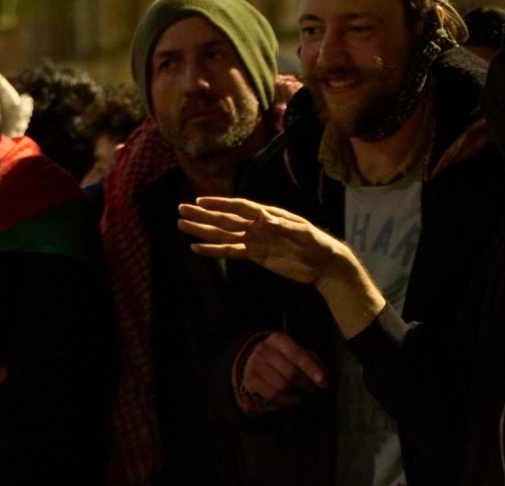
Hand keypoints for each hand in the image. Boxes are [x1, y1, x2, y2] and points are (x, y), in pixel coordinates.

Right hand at [178, 196, 353, 286]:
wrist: (323, 263)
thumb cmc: (317, 243)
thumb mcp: (304, 234)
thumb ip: (284, 226)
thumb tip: (264, 218)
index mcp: (268, 215)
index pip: (240, 208)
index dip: (220, 204)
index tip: (200, 202)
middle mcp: (257, 225)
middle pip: (225, 219)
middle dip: (203, 215)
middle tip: (181, 210)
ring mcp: (255, 241)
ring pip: (224, 235)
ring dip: (203, 231)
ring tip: (183, 226)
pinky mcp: (256, 256)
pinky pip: (231, 252)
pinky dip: (214, 251)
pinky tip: (198, 249)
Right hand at [234, 331, 327, 413]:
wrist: (251, 360)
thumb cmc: (281, 357)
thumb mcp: (295, 352)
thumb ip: (311, 361)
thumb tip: (324, 377)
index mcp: (278, 339)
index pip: (298, 355)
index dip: (312, 369)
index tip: (323, 382)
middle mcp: (264, 350)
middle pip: (291, 372)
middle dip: (305, 383)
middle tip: (311, 388)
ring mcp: (254, 365)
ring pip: (282, 386)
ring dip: (295, 393)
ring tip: (300, 393)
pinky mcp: (250, 380)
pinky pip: (272, 395)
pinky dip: (286, 401)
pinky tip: (292, 399)